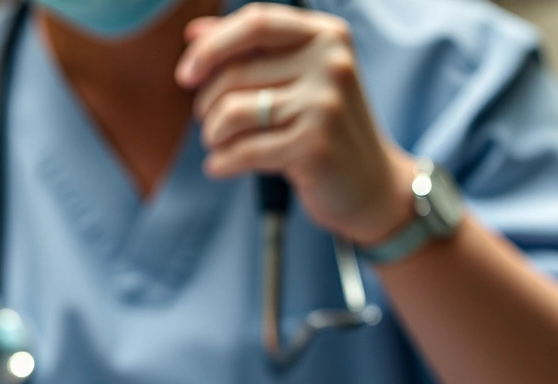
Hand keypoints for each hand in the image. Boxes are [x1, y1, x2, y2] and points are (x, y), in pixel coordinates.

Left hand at [177, 4, 413, 244]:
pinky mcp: (314, 146)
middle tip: (213, 125)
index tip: (185, 76)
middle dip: (208, 104)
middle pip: (234, 73)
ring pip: (232, 111)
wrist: (372, 185)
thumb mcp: (296, 80)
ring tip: (221, 145)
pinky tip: (222, 166)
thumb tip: (193, 32)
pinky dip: (222, 162)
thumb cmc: (323, 129)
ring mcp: (325, 104)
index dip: (211, 47)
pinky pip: (242, 150)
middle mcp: (331, 63)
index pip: (256, 23)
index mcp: (326, 36)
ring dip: (213, 135)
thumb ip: (249, 52)